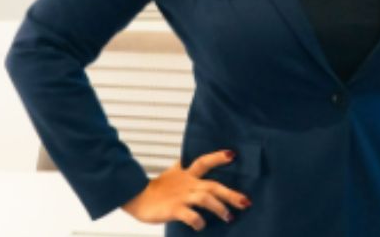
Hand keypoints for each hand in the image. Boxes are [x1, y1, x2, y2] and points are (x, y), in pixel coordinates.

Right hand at [120, 150, 251, 229]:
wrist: (133, 196)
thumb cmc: (154, 191)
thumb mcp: (172, 177)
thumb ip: (186, 175)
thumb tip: (202, 180)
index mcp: (184, 174)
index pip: (203, 161)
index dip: (217, 157)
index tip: (232, 154)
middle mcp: (186, 184)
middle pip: (212, 186)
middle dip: (230, 194)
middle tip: (245, 201)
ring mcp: (180, 197)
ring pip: (205, 199)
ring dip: (219, 208)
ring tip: (228, 217)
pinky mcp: (173, 209)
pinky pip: (190, 215)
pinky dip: (198, 220)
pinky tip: (200, 225)